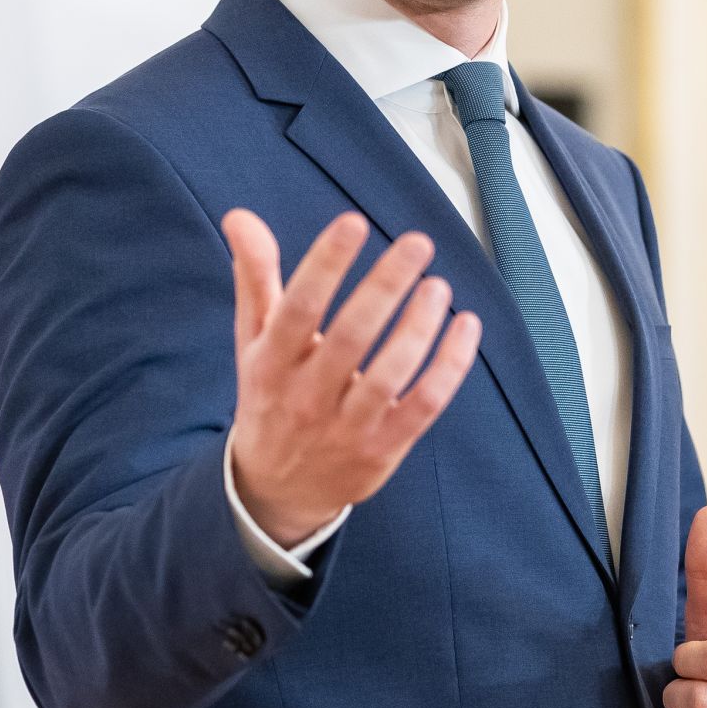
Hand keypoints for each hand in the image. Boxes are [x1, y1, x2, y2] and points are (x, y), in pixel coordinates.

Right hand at [222, 208, 481, 545]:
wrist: (275, 491)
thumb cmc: (270, 396)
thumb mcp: (253, 341)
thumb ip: (254, 277)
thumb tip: (241, 216)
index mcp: (271, 363)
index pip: (298, 308)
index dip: (325, 264)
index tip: (353, 223)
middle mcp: (307, 396)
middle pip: (351, 336)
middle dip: (386, 285)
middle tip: (417, 243)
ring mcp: (347, 426)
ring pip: (390, 374)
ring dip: (419, 326)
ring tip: (438, 286)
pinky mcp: (383, 448)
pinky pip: (423, 405)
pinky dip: (450, 367)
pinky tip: (466, 327)